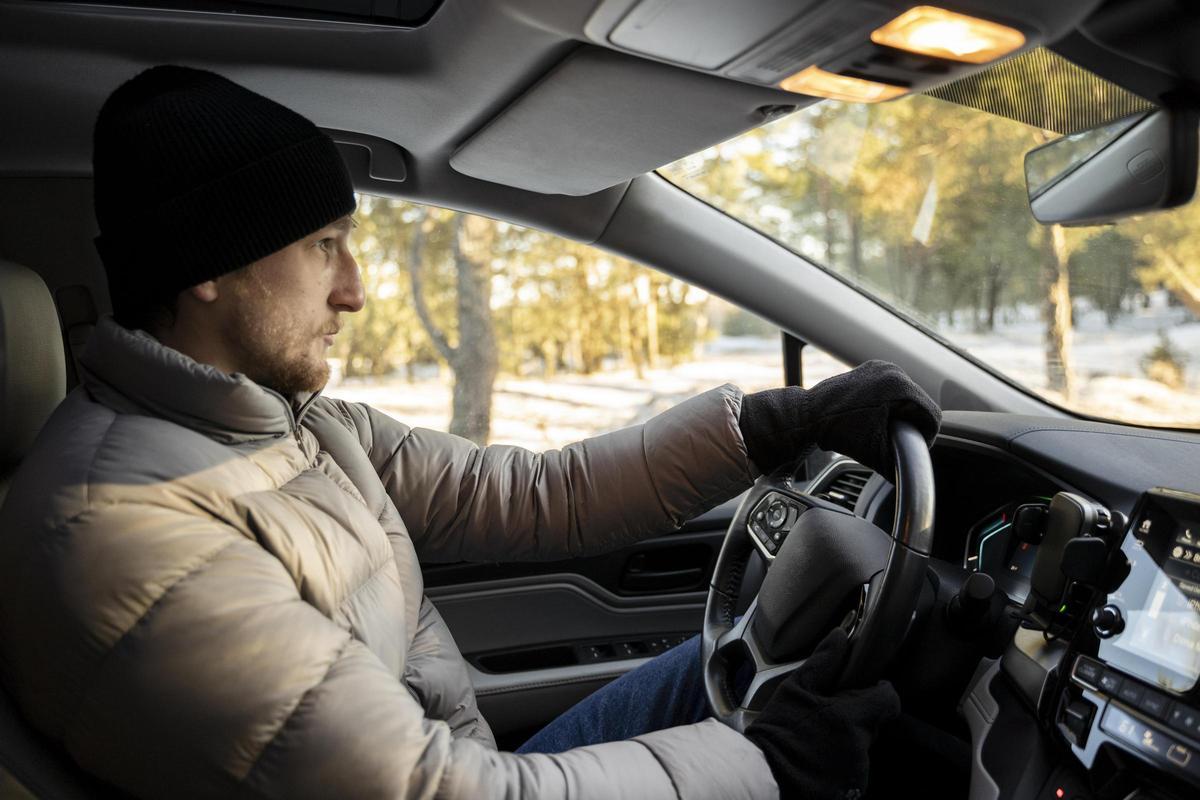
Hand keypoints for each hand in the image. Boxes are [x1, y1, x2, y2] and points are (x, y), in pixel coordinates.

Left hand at [738, 360, 940, 475]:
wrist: (808, 416)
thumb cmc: (839, 433)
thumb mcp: (877, 453)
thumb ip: (902, 463)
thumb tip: (915, 476)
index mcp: (900, 387)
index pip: (931, 415)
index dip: (928, 436)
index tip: (917, 448)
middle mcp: (893, 371)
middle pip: (921, 404)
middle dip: (914, 424)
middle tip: (901, 441)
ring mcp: (881, 367)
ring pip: (908, 395)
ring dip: (903, 413)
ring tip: (889, 429)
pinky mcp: (870, 369)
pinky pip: (892, 388)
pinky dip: (890, 403)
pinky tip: (880, 417)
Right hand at [744, 627, 899, 799]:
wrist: (764, 777)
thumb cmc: (778, 732)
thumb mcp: (795, 690)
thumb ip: (823, 662)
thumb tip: (840, 636)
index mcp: (851, 718)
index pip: (889, 700)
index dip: (879, 691)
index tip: (863, 689)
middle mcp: (861, 747)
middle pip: (874, 723)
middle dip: (857, 715)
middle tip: (829, 712)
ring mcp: (858, 771)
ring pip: (863, 745)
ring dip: (848, 738)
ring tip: (820, 736)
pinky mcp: (852, 789)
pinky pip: (854, 767)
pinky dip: (841, 760)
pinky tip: (818, 755)